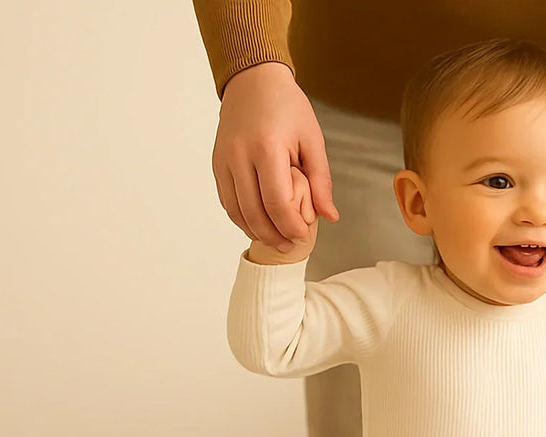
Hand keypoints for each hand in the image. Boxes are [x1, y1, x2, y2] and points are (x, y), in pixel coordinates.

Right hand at [213, 62, 338, 253]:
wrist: (253, 81)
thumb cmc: (288, 107)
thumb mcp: (312, 140)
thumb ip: (320, 181)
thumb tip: (329, 216)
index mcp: (266, 148)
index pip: (276, 202)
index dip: (290, 225)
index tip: (304, 236)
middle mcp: (239, 156)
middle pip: (253, 212)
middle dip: (274, 235)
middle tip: (291, 246)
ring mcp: (223, 160)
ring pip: (235, 210)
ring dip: (256, 232)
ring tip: (276, 241)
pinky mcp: (216, 163)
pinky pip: (226, 200)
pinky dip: (241, 218)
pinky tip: (258, 225)